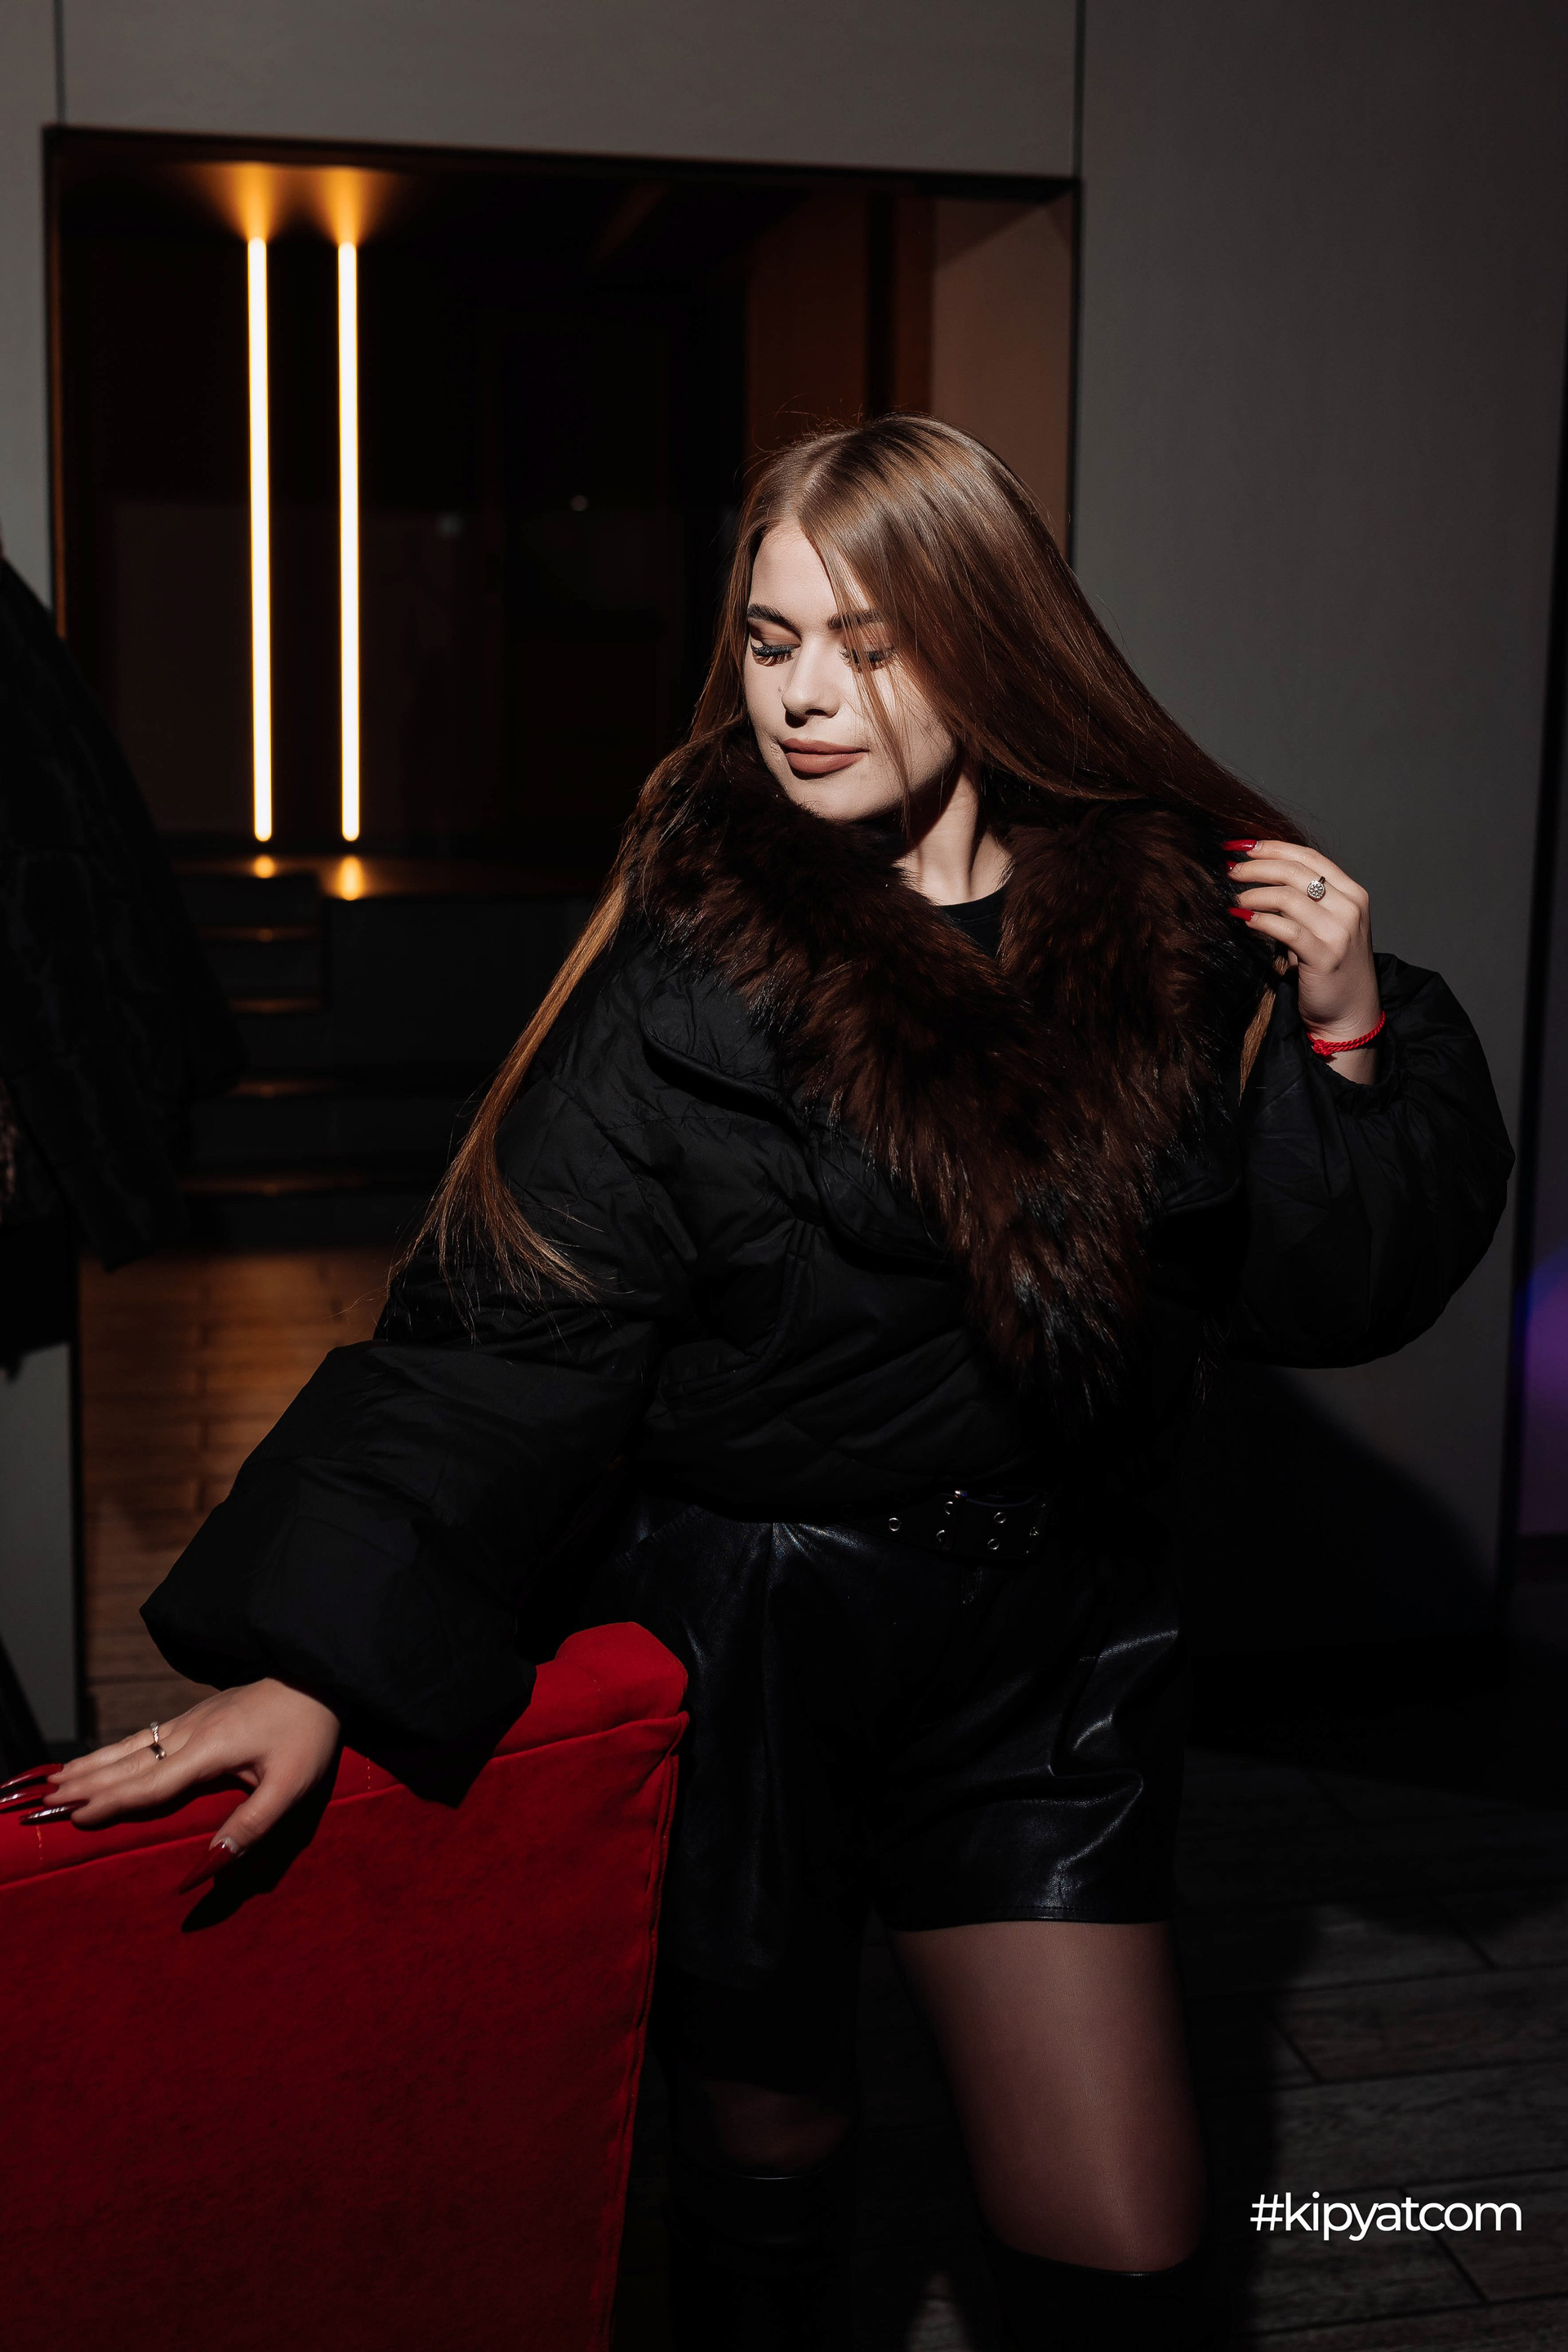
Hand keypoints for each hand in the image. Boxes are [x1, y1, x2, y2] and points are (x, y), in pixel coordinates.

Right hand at [27, 1680, 340, 1890]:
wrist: (318, 1676)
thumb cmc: (308, 1733)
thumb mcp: (290, 1786)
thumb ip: (251, 1826)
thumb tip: (209, 1865)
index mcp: (211, 1750)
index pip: (152, 1783)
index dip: (113, 1802)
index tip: (76, 1817)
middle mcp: (192, 1732)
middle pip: (131, 1762)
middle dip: (87, 1783)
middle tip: (46, 1801)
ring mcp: (192, 1719)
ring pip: (132, 1745)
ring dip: (93, 1764)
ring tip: (56, 1780)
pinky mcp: (198, 1714)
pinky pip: (145, 1735)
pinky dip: (114, 1749)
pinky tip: (99, 1756)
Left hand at [1226, 839, 1381, 1081]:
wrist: (1351, 1013)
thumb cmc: (1330, 969)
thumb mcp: (1324, 926)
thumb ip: (1302, 900)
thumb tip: (1257, 875)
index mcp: (1352, 893)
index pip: (1307, 856)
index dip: (1271, 846)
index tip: (1239, 845)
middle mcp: (1350, 907)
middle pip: (1295, 871)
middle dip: (1256, 866)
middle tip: (1229, 871)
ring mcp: (1341, 931)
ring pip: (1287, 896)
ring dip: (1253, 894)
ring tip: (1234, 899)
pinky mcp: (1325, 956)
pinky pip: (1285, 928)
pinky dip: (1259, 921)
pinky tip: (1242, 920)